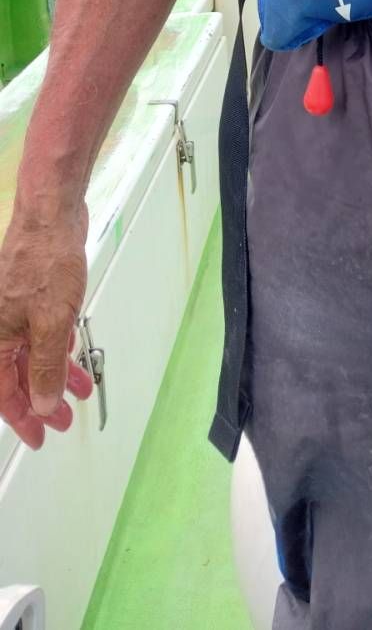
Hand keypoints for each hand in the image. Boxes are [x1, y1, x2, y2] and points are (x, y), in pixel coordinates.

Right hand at [0, 202, 93, 447]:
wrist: (52, 216)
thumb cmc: (44, 261)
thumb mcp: (51, 324)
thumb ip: (46, 368)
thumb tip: (43, 404)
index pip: (3, 392)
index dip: (23, 418)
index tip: (40, 437)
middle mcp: (0, 327)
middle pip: (18, 376)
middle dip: (42, 400)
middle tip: (63, 421)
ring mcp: (16, 312)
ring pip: (33, 355)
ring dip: (56, 375)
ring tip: (80, 392)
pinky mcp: (34, 298)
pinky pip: (43, 335)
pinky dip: (58, 350)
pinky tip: (74, 361)